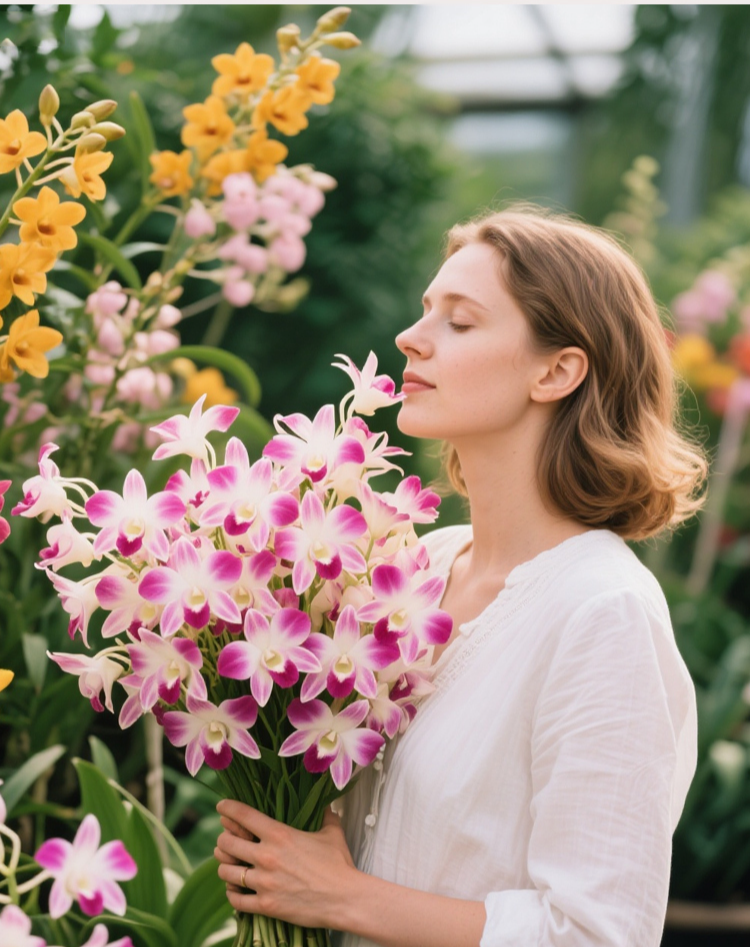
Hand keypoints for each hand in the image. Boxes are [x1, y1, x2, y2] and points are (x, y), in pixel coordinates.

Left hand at [215, 799, 356, 928]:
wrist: (345, 898)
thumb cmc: (339, 864)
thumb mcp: (331, 832)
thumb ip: (324, 814)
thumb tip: (324, 802)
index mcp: (280, 834)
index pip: (243, 816)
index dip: (228, 808)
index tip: (222, 807)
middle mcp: (267, 856)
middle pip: (226, 844)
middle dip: (223, 841)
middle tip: (226, 841)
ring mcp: (264, 882)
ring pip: (226, 871)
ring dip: (225, 866)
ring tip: (229, 865)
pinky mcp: (266, 905)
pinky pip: (235, 900)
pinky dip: (232, 893)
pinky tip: (236, 889)